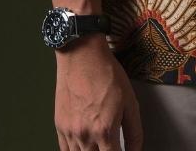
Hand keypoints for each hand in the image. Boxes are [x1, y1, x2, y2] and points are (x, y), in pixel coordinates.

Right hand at [53, 35, 142, 150]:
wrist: (81, 54)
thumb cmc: (106, 73)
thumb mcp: (130, 100)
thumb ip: (134, 130)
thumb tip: (136, 150)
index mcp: (104, 130)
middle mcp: (85, 135)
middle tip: (111, 145)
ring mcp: (70, 131)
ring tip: (99, 144)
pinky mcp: (59, 125)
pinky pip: (65, 150)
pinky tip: (84, 146)